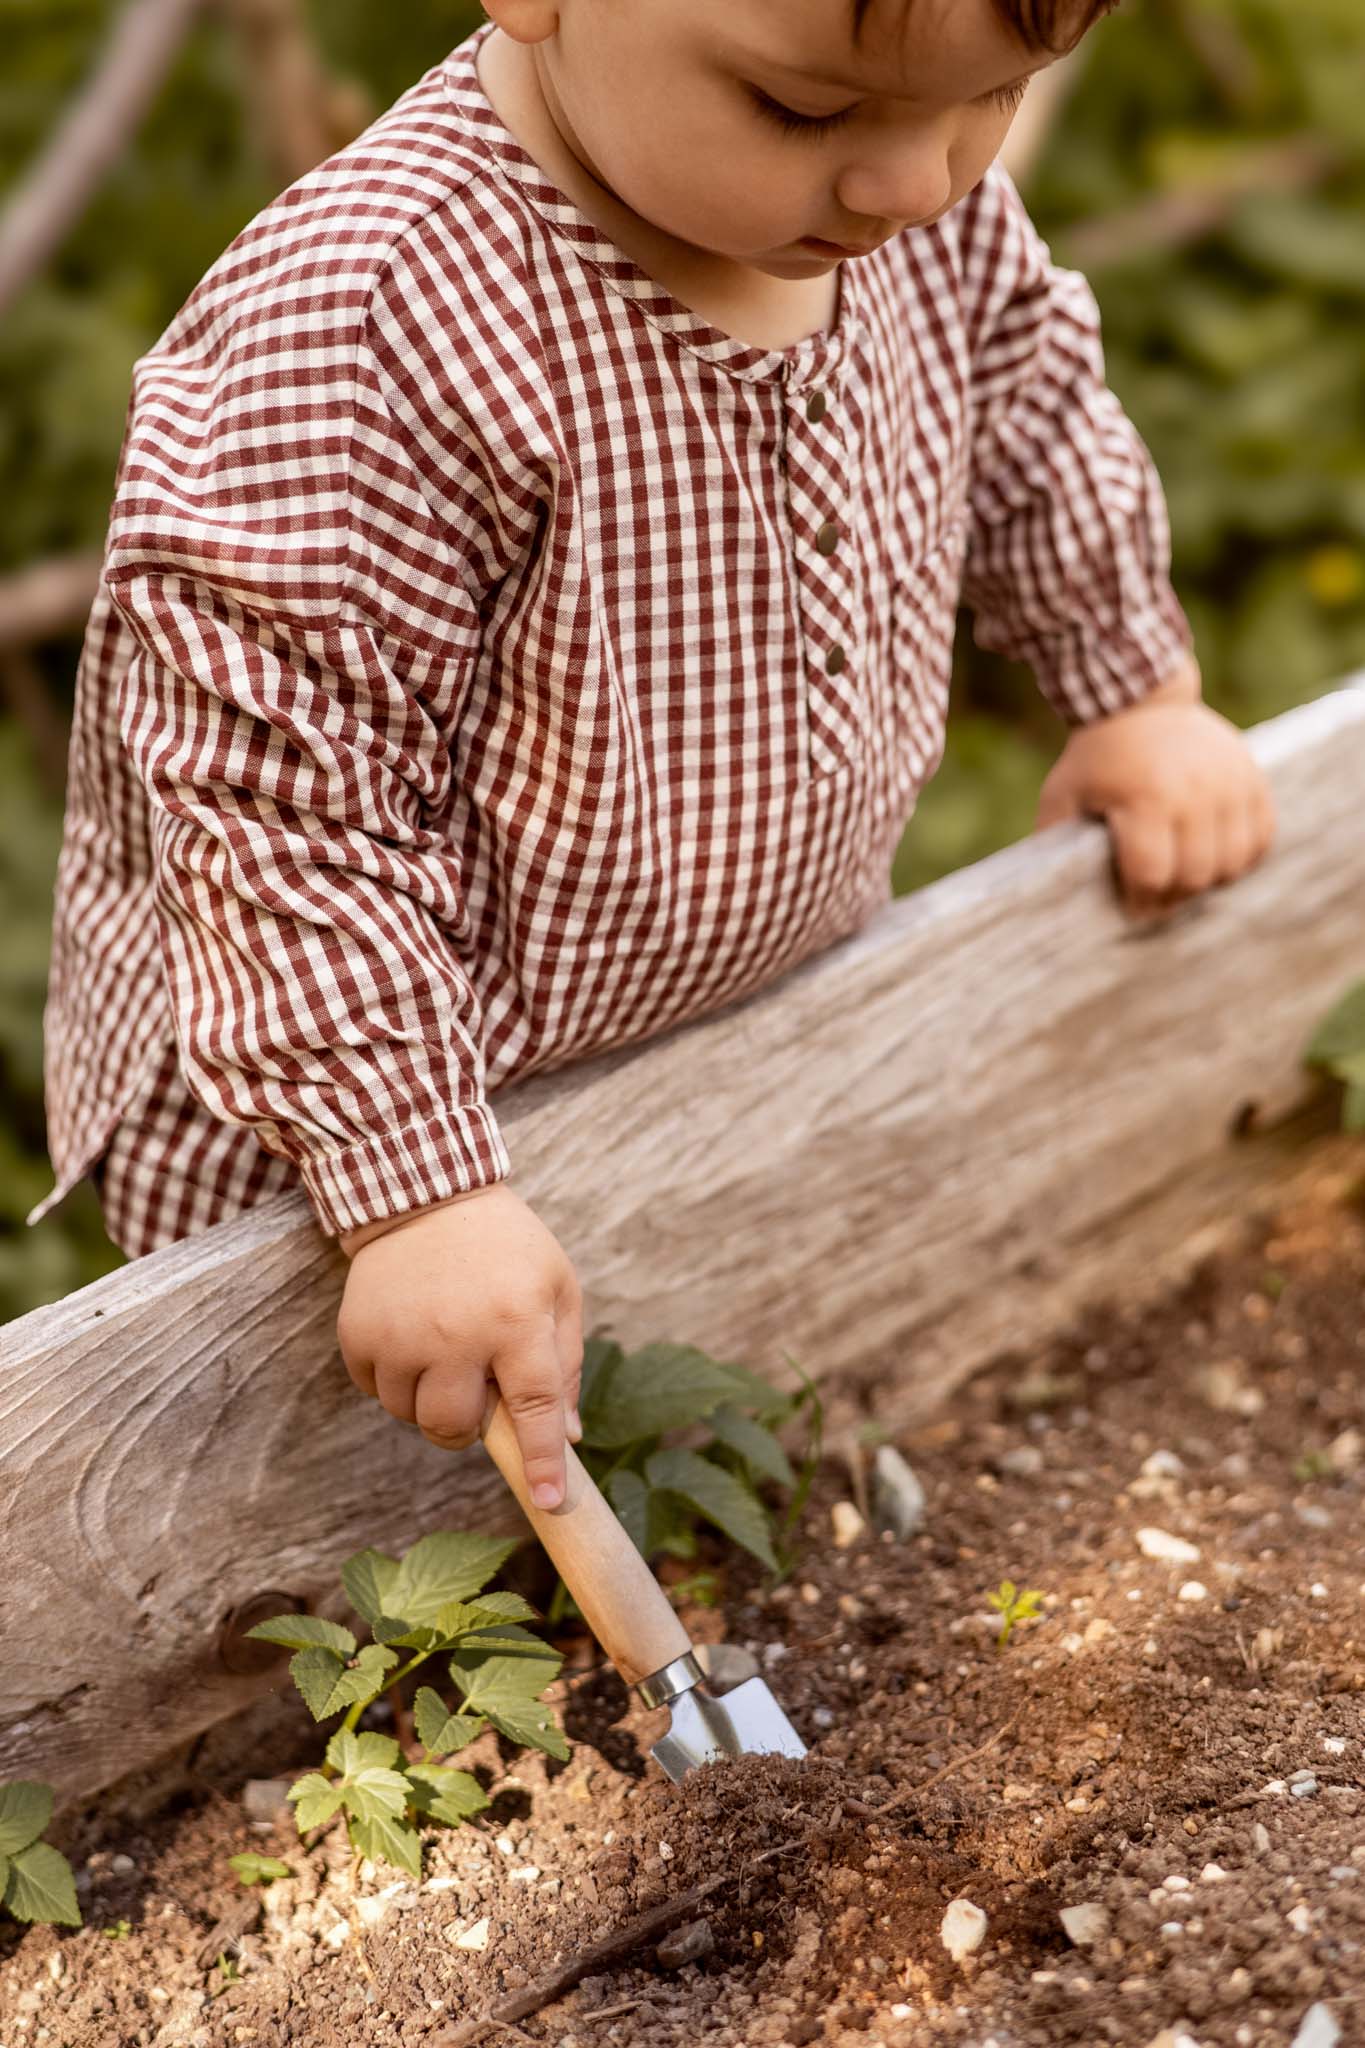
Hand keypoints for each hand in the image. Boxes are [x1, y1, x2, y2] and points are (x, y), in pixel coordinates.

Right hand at [337, 1185, 583, 1508]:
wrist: (424, 1191)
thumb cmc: (505, 1245)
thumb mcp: (557, 1287)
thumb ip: (564, 1362)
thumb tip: (566, 1436)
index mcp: (516, 1320)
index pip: (534, 1408)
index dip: (541, 1460)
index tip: (547, 1502)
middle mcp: (456, 1334)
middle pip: (455, 1428)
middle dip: (469, 1427)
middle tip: (476, 1388)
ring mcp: (400, 1335)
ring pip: (410, 1416)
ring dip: (430, 1401)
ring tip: (443, 1350)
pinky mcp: (358, 1333)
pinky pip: (375, 1391)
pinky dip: (395, 1379)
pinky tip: (411, 1337)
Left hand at [1035, 665, 1275, 918]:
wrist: (1142, 702)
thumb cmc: (1097, 758)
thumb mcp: (1063, 795)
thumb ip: (1056, 841)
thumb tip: (1052, 891)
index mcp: (1145, 797)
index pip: (1152, 874)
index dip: (1140, 900)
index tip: (1131, 906)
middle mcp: (1195, 791)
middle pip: (1195, 876)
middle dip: (1172, 897)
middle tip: (1155, 896)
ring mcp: (1230, 783)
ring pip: (1233, 863)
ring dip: (1208, 881)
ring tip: (1183, 876)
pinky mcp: (1252, 778)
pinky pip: (1261, 838)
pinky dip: (1241, 857)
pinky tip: (1214, 855)